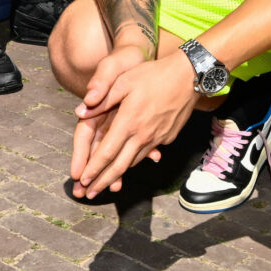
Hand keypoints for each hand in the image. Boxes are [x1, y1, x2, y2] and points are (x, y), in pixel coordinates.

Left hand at [69, 49, 197, 198]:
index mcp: (128, 122)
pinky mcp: (166, 138)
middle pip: (119, 166)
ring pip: (132, 163)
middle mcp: (142, 135)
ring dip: (117, 176)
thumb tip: (80, 111)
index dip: (93, 169)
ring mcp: (156, 138)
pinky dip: (132, 163)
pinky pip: (145, 154)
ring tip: (105, 186)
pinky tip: (125, 167)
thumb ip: (102, 98)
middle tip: (90, 194)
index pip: (106, 153)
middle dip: (102, 182)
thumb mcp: (124, 80)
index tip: (82, 181)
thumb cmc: (154, 75)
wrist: (190, 76)